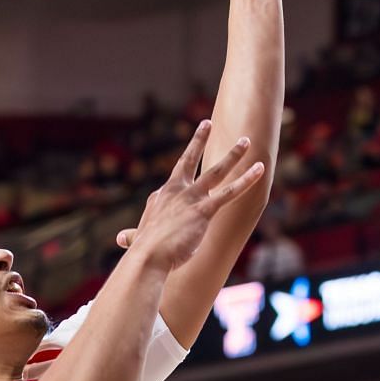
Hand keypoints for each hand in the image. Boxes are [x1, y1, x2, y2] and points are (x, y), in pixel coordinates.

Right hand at [115, 121, 265, 270]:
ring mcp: (190, 198)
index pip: (175, 183)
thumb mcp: (136, 238)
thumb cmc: (144, 252)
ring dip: (233, 155)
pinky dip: (246, 180)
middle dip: (199, 140)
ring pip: (216, 171)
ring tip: (245, 141)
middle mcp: (175, 191)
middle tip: (207, 123)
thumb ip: (131, 235)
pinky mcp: (204, 210)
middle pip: (189, 159)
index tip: (185, 180)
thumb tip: (120, 239)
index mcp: (160, 197)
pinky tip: (259, 169)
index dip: (180, 185)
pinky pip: (230, 192)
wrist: (148, 257)